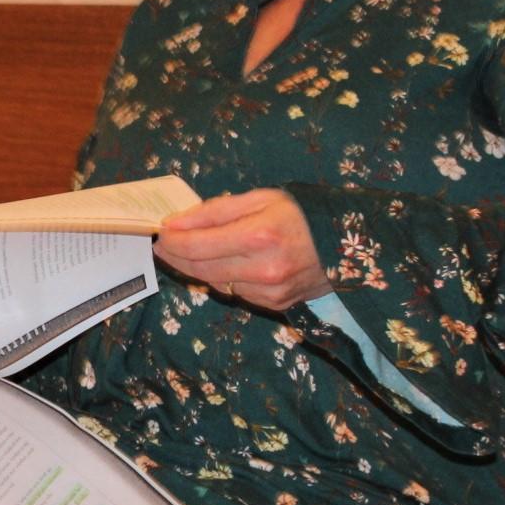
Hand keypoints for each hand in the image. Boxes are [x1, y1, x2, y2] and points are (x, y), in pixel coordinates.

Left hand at [156, 188, 332, 310]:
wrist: (344, 246)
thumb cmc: (298, 215)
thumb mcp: (259, 199)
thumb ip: (214, 211)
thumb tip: (174, 224)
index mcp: (258, 236)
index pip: (197, 245)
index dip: (172, 241)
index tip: (160, 234)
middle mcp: (263, 269)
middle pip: (201, 268)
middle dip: (177, 255)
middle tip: (165, 244)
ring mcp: (270, 292)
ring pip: (216, 282)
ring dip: (200, 266)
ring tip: (197, 249)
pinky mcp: (274, 305)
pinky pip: (236, 292)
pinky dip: (227, 278)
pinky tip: (232, 263)